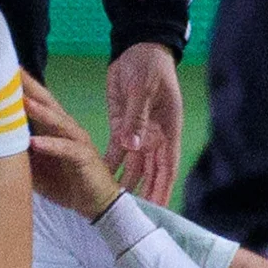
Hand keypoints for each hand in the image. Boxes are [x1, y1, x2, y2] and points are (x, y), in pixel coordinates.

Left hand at [22, 74, 122, 219]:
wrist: (97, 203)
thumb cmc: (64, 183)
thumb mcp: (35, 169)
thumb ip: (18, 154)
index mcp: (52, 128)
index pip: (36, 102)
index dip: (21, 87)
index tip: (1, 71)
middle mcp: (65, 128)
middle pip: (47, 102)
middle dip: (30, 87)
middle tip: (13, 70)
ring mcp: (76, 140)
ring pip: (57, 121)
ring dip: (40, 111)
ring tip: (23, 101)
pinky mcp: (84, 157)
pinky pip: (66, 149)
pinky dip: (51, 145)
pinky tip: (34, 142)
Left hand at [103, 39, 182, 204]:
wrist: (139, 48)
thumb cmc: (150, 66)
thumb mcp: (144, 89)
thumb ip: (137, 118)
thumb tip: (133, 146)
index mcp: (167, 130)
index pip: (167, 167)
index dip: (163, 190)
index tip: (157, 210)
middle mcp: (154, 137)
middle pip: (151, 174)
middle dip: (144, 196)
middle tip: (133, 219)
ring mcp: (138, 133)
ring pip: (133, 167)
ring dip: (125, 185)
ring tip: (114, 207)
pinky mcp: (121, 126)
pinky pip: (115, 152)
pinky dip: (109, 166)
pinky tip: (100, 181)